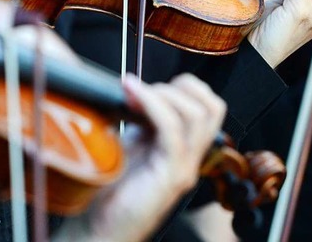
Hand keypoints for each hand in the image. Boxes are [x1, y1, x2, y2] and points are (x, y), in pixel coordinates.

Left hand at [53, 73, 226, 241]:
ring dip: (164, 93)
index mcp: (183, 149)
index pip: (207, 107)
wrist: (99, 230)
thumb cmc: (110, 192)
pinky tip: (132, 95)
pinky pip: (172, 130)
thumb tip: (136, 89)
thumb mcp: (130, 145)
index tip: (145, 84)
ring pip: (198, 115)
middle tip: (145, 88)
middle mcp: (190, 159)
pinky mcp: (171, 176)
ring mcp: (184, 168)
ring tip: (135, 92)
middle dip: (180, 86)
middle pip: (212, 107)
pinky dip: (152, 104)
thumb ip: (142, 122)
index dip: (182, 87)